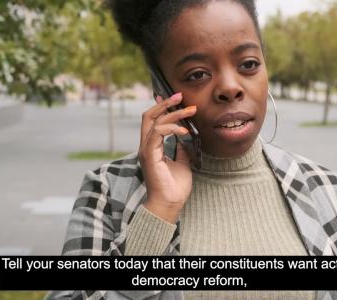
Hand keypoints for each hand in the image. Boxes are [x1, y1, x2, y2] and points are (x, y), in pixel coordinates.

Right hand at [138, 93, 196, 223]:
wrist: (170, 204)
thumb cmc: (175, 187)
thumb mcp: (182, 162)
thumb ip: (180, 149)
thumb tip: (185, 139)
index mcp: (152, 147)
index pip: (152, 120)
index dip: (161, 107)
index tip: (176, 98)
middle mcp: (146, 146)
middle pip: (149, 116)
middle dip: (165, 103)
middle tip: (180, 95)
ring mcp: (146, 150)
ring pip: (154, 121)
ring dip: (173, 113)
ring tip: (190, 111)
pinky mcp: (150, 155)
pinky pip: (158, 133)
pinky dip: (171, 128)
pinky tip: (184, 131)